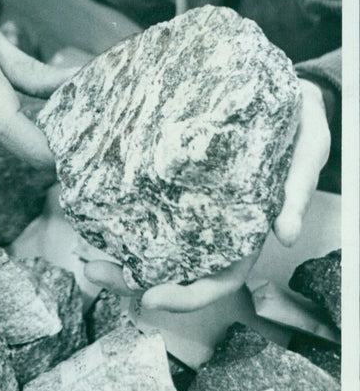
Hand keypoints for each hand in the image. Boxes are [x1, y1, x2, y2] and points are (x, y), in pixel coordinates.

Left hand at [84, 78, 331, 311]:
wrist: (290, 93)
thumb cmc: (301, 128)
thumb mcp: (307, 154)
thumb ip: (297, 190)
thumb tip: (284, 235)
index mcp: (248, 230)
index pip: (218, 280)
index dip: (186, 296)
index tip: (149, 298)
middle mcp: (217, 224)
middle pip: (175, 268)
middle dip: (134, 279)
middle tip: (94, 270)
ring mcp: (196, 201)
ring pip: (157, 240)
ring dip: (122, 252)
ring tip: (83, 249)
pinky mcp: (180, 175)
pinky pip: (150, 199)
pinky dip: (123, 209)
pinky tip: (96, 203)